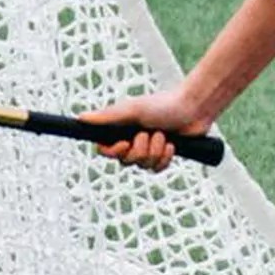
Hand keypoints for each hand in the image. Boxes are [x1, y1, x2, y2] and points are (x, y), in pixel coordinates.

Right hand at [82, 91, 212, 172]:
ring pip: (142, 166)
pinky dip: (165, 158)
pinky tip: (172, 145)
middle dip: (139, 150)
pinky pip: (157, 169)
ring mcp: (147, 149)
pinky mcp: (162, 157)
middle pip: (125, 161)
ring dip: (155, 151)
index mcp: (121, 128)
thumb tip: (81, 118)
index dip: (113, 151)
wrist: (193, 110)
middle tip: (148, 134)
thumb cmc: (162, 104)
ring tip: (163, 135)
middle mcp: (131, 139)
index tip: (124, 143)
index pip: (104, 149)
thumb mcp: (133, 110)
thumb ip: (107, 117)